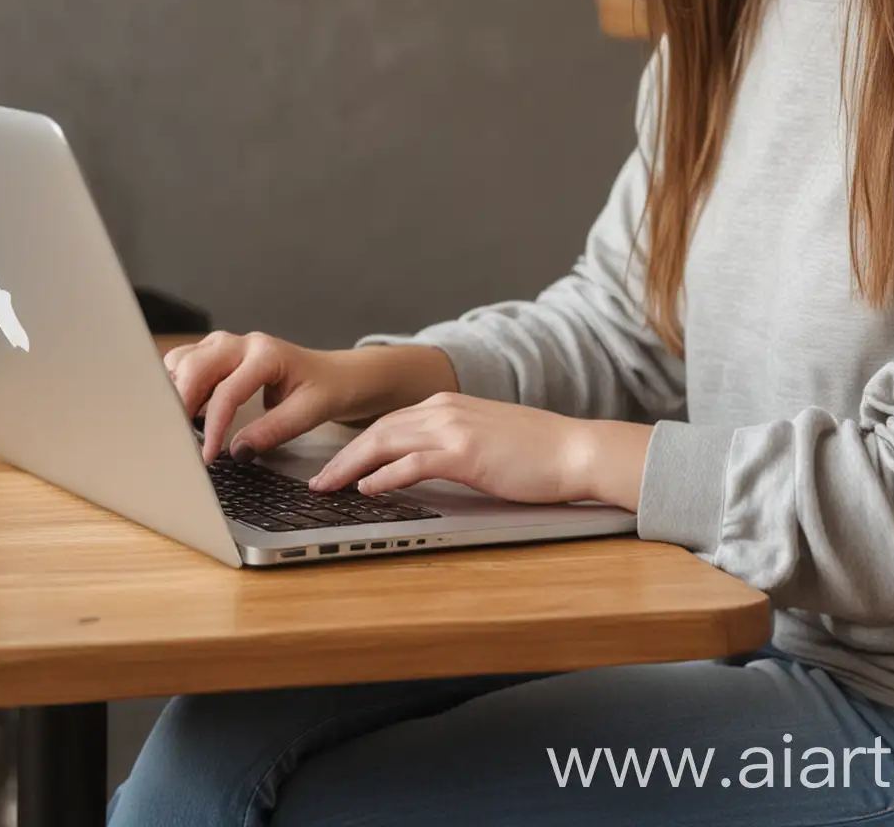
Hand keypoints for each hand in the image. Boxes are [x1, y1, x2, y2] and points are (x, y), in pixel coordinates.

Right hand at [163, 330, 457, 464]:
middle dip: (179, 403)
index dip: (213, 426)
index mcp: (267, 354)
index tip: (206, 456)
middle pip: (195, 366)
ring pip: (184, 359)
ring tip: (176, 425)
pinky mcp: (220, 356)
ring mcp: (229, 346)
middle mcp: (243, 344)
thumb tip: (236, 451)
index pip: (227, 390)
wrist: (339, 375)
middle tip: (175, 439)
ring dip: (175, 390)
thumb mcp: (310, 412)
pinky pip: (187, 364)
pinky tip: (183, 412)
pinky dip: (178, 385)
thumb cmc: (329, 388)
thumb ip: (273, 431)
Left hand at [308, 391, 651, 511]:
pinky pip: (411, 464)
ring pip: (385, 442)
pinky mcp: (465, 453)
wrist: (576, 450)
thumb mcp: (487, 437)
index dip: (357, 444)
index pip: (390, 421)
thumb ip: (453, 442)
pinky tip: (367, 490)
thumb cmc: (539, 451)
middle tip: (317, 480)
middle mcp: (446, 408)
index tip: (335, 464)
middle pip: (378, 429)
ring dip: (350, 465)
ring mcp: (455, 428)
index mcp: (450, 403)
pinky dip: (383, 476)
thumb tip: (421, 464)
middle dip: (342, 455)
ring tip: (327, 487)